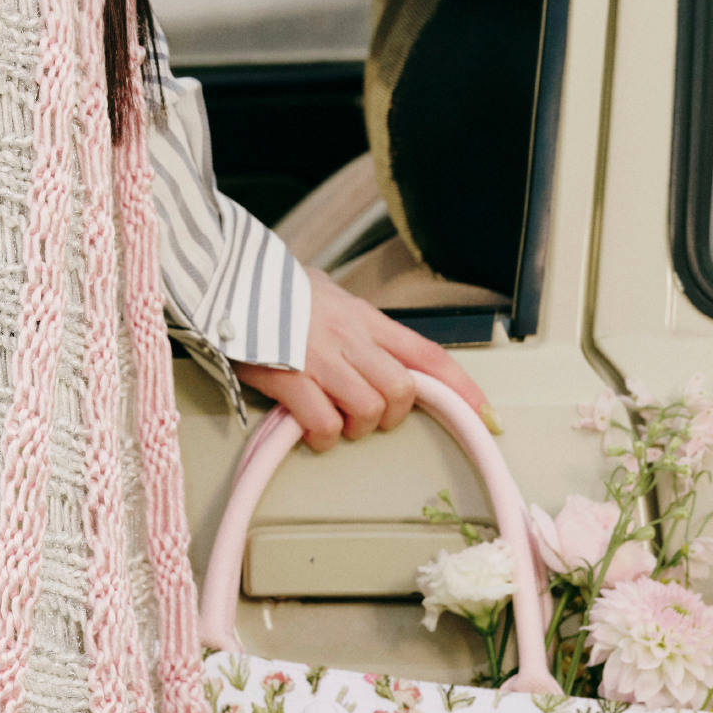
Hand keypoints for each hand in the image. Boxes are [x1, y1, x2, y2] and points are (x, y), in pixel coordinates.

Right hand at [234, 269, 490, 454]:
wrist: (226, 277)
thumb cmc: (272, 289)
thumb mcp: (325, 294)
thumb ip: (353, 321)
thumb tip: (372, 344)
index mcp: (364, 318)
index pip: (428, 355)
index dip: (462, 389)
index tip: (486, 415)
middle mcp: (350, 337)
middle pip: (402, 391)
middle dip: (389, 415)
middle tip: (366, 416)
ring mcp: (320, 358)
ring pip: (368, 410)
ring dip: (353, 427)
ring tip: (331, 419)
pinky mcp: (289, 377)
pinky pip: (323, 423)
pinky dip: (321, 435)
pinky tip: (308, 428)